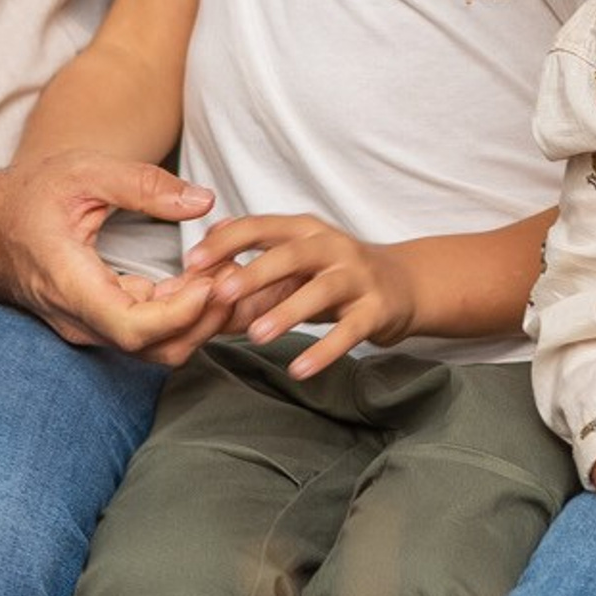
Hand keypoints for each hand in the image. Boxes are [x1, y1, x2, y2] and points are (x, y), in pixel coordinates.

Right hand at [0, 139, 226, 357]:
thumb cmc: (28, 196)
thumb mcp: (84, 172)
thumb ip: (144, 185)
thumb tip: (202, 201)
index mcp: (70, 285)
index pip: (133, 329)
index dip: (182, 313)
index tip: (212, 279)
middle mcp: (79, 319)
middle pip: (154, 348)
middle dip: (205, 317)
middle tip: (238, 272)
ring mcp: (89, 326)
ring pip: (156, 346)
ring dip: (200, 317)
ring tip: (230, 271)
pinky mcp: (100, 321)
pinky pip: (148, 332)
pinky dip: (185, 312)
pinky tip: (208, 276)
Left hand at [184, 212, 416, 376]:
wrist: (404, 284)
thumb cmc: (339, 271)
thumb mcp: (301, 254)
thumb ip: (258, 252)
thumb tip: (209, 243)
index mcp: (307, 230)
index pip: (262, 226)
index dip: (226, 242)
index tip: (192, 262)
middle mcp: (333, 247)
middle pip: (291, 254)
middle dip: (254, 273)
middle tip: (220, 294)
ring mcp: (357, 277)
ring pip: (320, 291)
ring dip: (287, 312)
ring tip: (256, 335)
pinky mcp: (375, 309)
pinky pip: (348, 331)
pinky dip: (324, 351)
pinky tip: (299, 369)